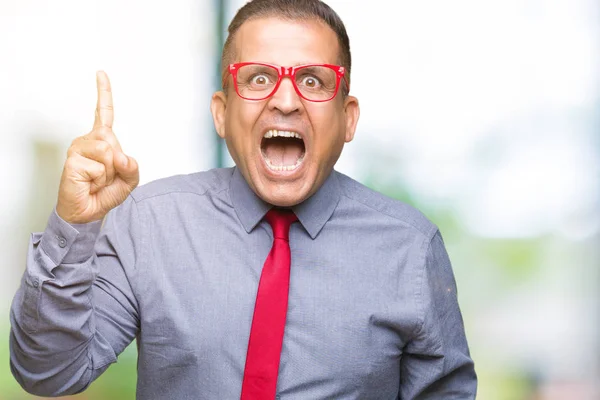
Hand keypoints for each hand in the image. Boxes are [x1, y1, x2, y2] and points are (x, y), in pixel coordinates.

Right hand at [56, 71, 138, 223]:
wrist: (87, 213)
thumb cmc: (104, 193)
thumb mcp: (129, 181)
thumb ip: (133, 167)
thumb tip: (121, 157)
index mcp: (102, 141)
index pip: (104, 113)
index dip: (104, 93)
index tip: (101, 73)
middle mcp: (88, 141)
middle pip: (113, 140)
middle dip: (118, 163)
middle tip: (106, 176)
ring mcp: (78, 149)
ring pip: (108, 152)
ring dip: (109, 172)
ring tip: (97, 179)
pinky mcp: (72, 161)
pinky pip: (99, 167)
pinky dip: (100, 179)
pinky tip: (89, 183)